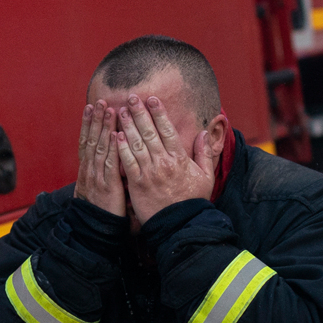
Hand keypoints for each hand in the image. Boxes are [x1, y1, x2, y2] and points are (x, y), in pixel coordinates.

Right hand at [75, 101, 125, 216]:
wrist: (94, 231)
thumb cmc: (101, 211)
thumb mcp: (99, 189)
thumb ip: (104, 173)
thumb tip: (111, 160)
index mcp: (88, 170)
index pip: (87, 141)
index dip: (89, 124)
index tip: (91, 106)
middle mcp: (90, 170)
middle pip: (91, 139)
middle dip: (95, 119)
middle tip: (99, 100)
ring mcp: (97, 177)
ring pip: (99, 147)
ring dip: (103, 127)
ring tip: (108, 109)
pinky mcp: (107, 186)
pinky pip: (109, 164)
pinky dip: (112, 148)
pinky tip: (115, 134)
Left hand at [117, 95, 214, 224]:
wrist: (180, 224)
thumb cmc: (193, 201)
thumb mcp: (206, 176)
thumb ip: (204, 154)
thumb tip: (203, 133)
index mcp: (180, 159)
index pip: (167, 130)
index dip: (158, 113)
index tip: (151, 99)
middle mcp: (163, 162)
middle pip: (149, 132)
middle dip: (140, 113)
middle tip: (131, 97)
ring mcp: (149, 173)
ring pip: (136, 144)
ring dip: (128, 125)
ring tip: (121, 111)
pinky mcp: (137, 184)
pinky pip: (127, 162)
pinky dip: (121, 148)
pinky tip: (116, 135)